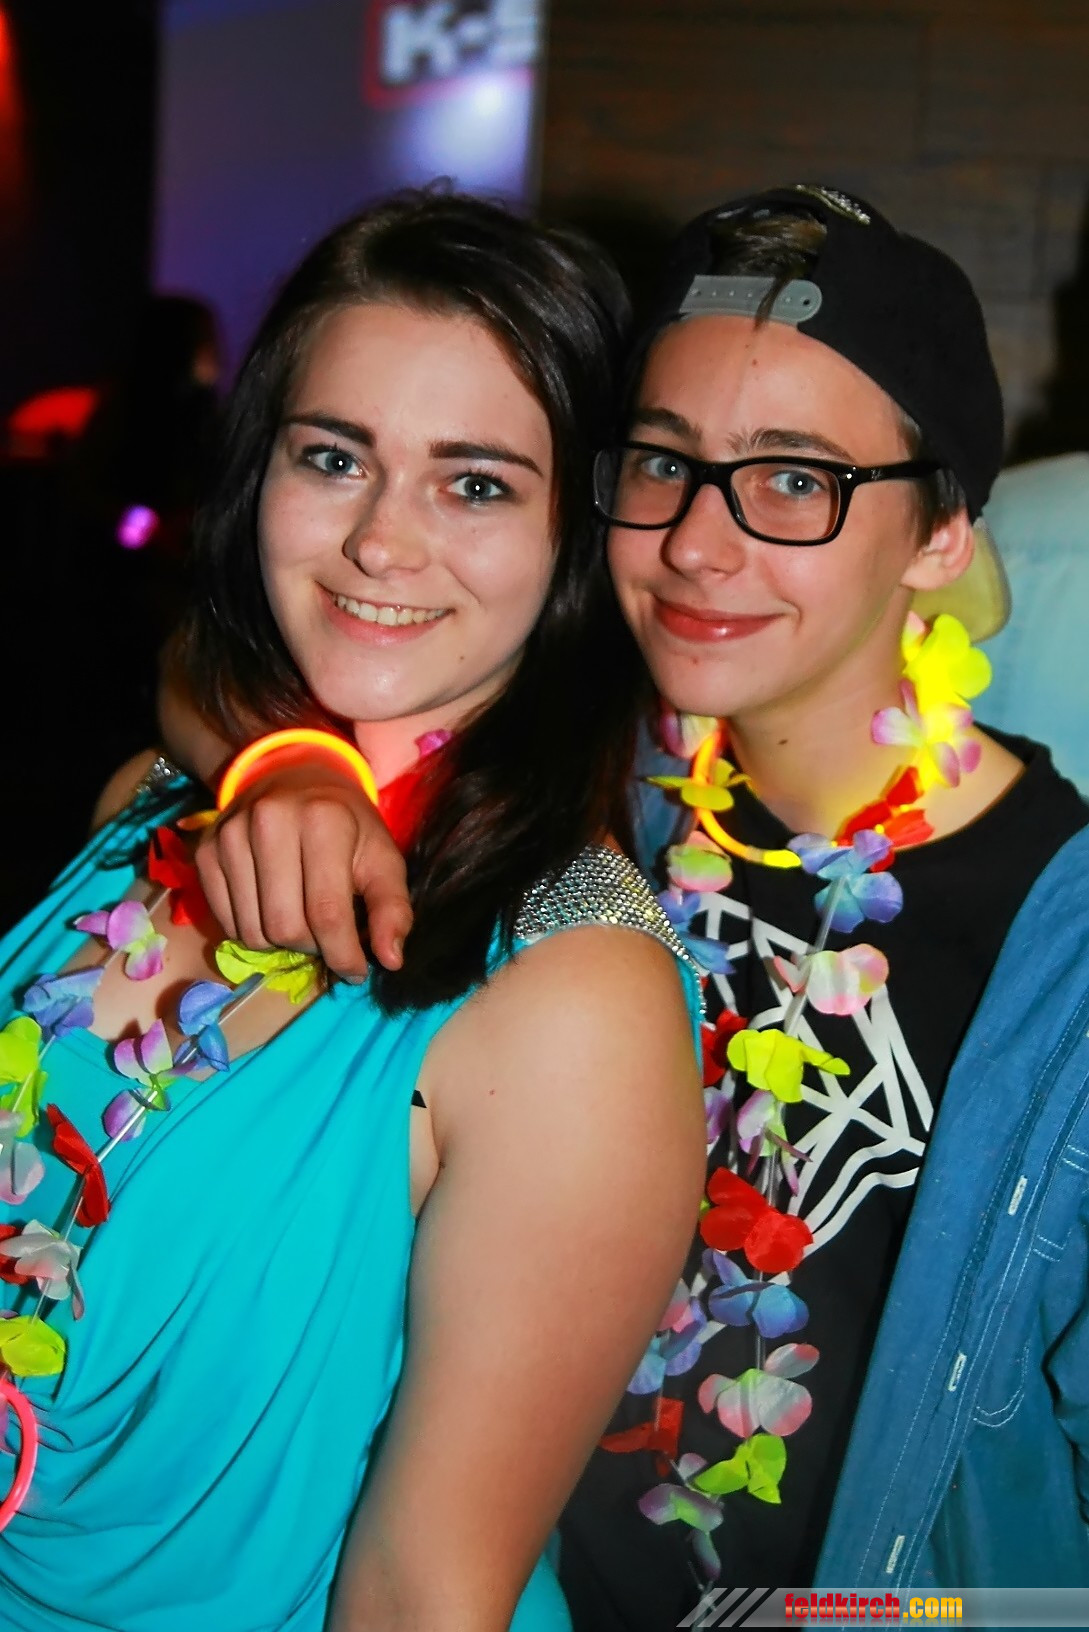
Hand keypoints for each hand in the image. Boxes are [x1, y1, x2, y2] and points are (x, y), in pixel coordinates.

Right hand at [194, 762, 411, 978]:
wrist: (294, 777)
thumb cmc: (347, 826)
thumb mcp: (382, 858)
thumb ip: (392, 909)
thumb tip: (391, 960)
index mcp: (323, 820)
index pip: (327, 913)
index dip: (343, 955)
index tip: (355, 971)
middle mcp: (269, 821)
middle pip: (286, 927)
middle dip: (313, 947)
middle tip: (327, 936)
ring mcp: (230, 835)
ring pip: (253, 932)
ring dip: (281, 943)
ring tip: (301, 919)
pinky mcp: (205, 851)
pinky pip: (226, 923)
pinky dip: (253, 931)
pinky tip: (272, 908)